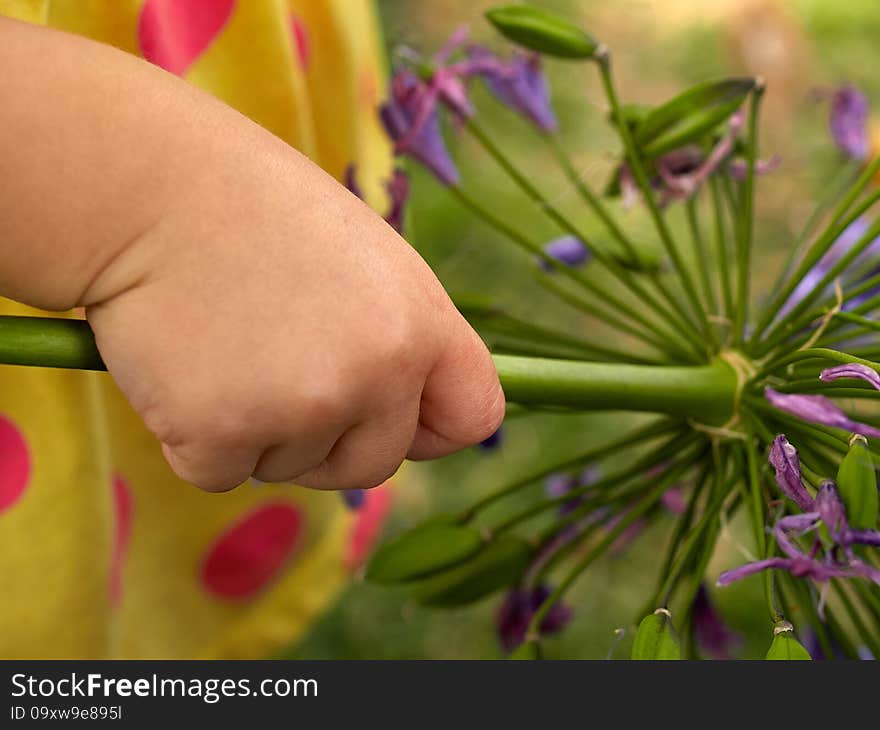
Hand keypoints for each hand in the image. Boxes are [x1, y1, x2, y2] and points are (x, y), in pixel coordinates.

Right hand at [85, 112, 503, 491]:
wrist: (145, 187)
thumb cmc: (254, 213)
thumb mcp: (364, 261)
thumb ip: (395, 338)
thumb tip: (396, 414)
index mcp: (420, 323)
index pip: (473, 415)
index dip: (432, 428)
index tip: (398, 422)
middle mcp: (378, 374)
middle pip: (374, 463)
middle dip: (329, 440)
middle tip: (274, 365)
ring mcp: (303, 408)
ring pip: (291, 469)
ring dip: (257, 429)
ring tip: (224, 341)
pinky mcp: (224, 434)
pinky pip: (220, 473)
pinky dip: (196, 438)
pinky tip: (182, 365)